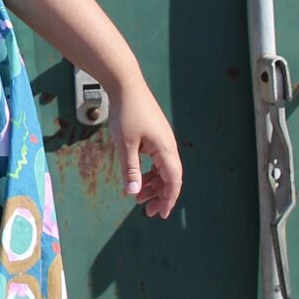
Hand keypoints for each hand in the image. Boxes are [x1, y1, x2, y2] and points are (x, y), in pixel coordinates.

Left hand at [105, 79, 182, 218]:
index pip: (173, 180)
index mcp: (165, 149)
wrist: (126, 85)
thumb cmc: (126, 113)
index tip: (161, 214)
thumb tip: (133, 193)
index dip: (169, 199)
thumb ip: (130, 169)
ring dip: (152, 184)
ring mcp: (162, 140)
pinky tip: (136, 177)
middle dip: (159, 195)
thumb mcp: (125, 145)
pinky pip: (156, 160)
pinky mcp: (155, 135)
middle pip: (170, 177)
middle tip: (147, 210)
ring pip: (162, 169)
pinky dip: (148, 171)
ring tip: (137, 196)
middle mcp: (168, 146)